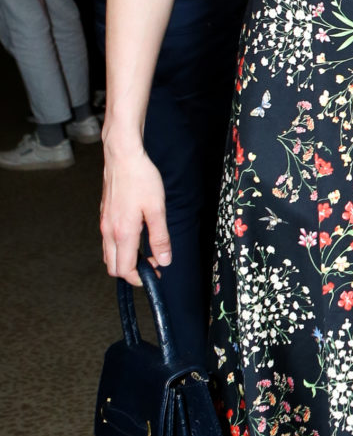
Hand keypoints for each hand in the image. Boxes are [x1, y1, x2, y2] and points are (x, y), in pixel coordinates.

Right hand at [101, 141, 170, 285]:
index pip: (125, 269)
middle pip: (113, 267)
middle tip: (151, 265)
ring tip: (146, 251)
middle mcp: (109, 231)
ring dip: (125, 259)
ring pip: (109, 255)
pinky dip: (120, 248)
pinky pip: (108, 241)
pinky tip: (136, 236)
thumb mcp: (157, 210)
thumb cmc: (140, 178)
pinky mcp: (104, 216)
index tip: (155, 274)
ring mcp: (104, 224)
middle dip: (131, 272)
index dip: (140, 278)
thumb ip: (160, 238)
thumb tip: (164, 260)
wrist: (123, 156)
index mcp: (123, 233)